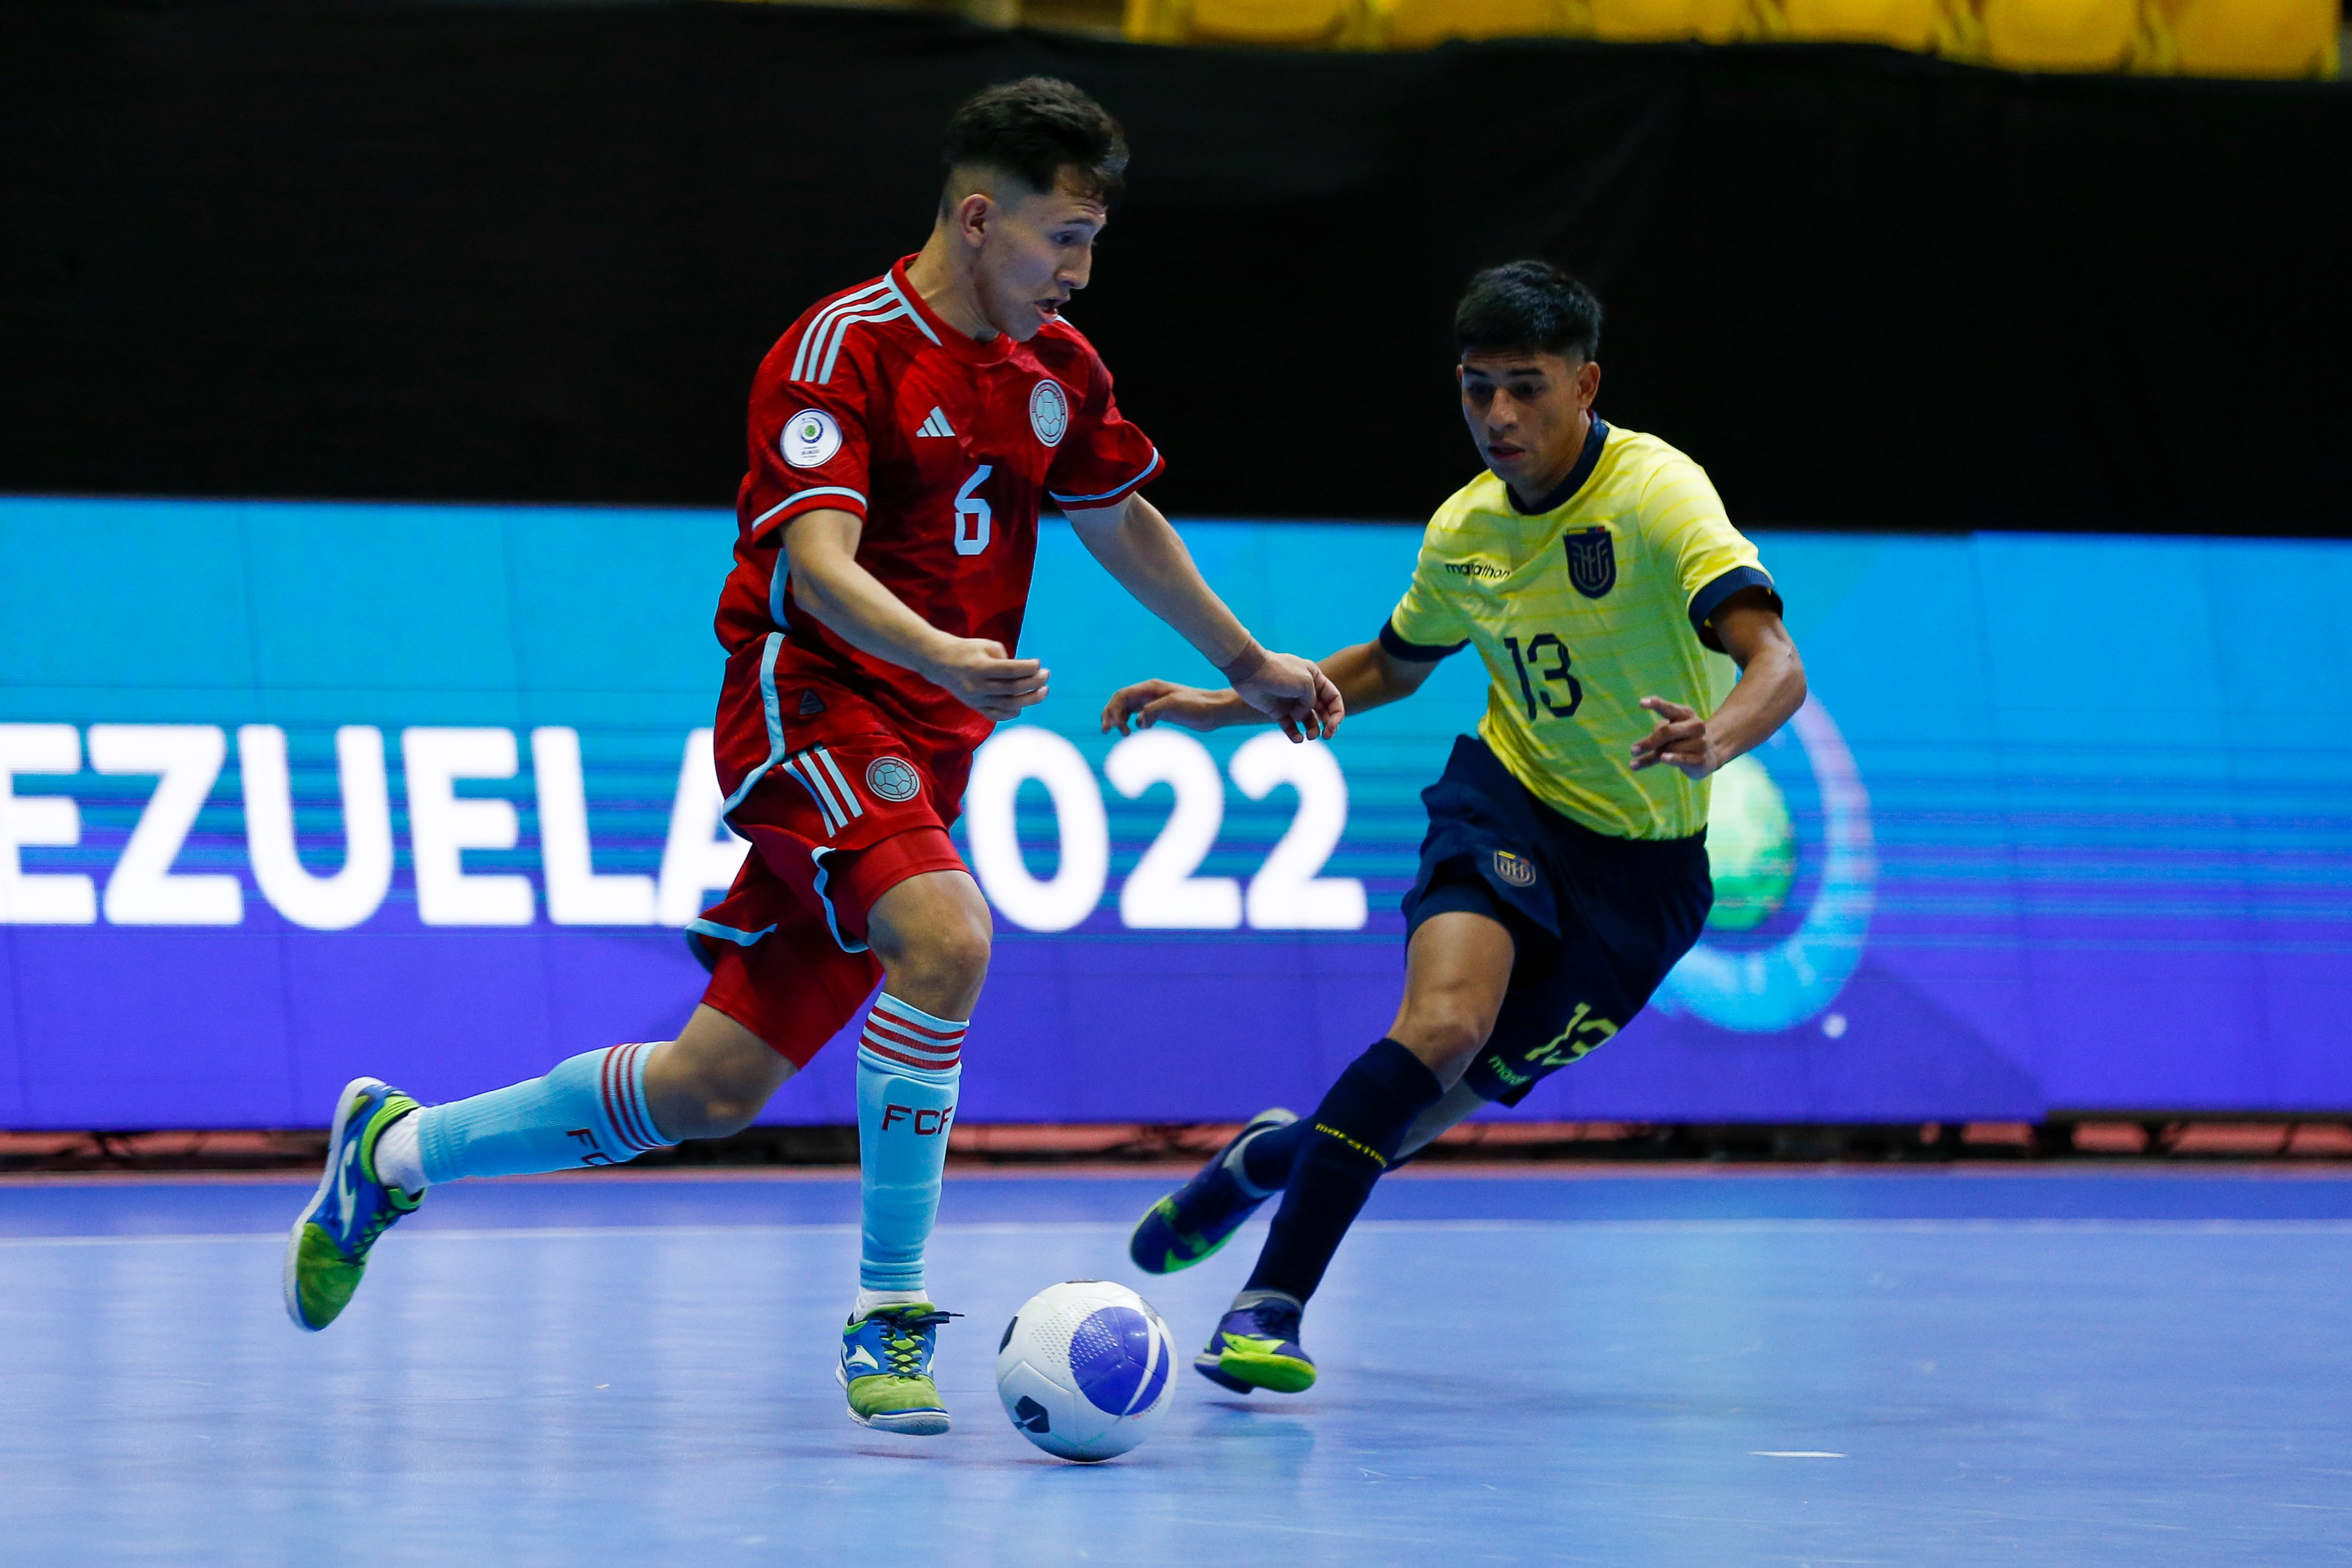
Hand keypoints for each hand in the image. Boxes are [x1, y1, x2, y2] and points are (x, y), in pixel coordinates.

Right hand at [923, 636, 1047, 720]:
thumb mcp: (985, 645)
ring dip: (1030, 699)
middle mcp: (977, 686)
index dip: (1028, 668)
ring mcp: (976, 699)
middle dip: (1034, 683)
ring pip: (1008, 705)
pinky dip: (1012, 713)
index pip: (1010, 670)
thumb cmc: (967, 650)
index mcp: (979, 667)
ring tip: (1043, 691)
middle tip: (1046, 675)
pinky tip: (1022, 705)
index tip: (1038, 663)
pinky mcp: (974, 707)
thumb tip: (1024, 673)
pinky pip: (996, 715)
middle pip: (1012, 689)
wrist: (940, 662)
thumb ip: (1005, 658)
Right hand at [1100, 679, 1241, 734]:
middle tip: (1107, 731)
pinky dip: (1131, 724)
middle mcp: (1149, 694)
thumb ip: (1154, 711)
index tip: (1111, 728)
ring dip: (1120, 721)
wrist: (1214, 711)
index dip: (1112, 710)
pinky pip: (1137, 716)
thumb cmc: (1196, 705)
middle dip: (1111, 715)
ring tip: (1124, 735)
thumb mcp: (1174, 706)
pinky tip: (1133, 733)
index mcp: (1150, 688)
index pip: (1122, 696)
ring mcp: (1153, 703)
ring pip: (1127, 709)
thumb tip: (1139, 723)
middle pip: (1120, 702)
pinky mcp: (1159, 713)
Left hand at [1229, 651, 1343, 742]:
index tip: (1333, 725)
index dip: (1337, 713)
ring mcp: (1291, 701)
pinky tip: (1298, 739)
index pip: (1333, 697)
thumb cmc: (1279, 673)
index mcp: (1315, 677)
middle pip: (1323, 711)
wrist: (1250, 671)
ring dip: (1312, 730)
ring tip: (1310, 737)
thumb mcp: (1305, 683)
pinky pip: (1290, 726)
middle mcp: (1305, 690)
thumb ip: (1312, 701)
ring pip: (1307, 720)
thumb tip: (1303, 715)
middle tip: (1327, 736)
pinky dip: (1295, 734)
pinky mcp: (1277, 711)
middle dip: (1328, 724)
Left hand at [1630, 696, 1723, 778]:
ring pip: (1671, 748)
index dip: (1656, 704)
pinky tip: (1664, 758)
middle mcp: (1695, 725)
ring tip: (1660, 757)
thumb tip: (1633, 759)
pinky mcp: (1701, 758)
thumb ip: (1652, 743)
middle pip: (1666, 731)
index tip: (1641, 703)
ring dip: (1660, 754)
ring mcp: (1700, 742)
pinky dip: (1672, 758)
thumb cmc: (1682, 741)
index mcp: (1685, 714)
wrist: (1710, 755)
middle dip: (1649, 741)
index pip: (1670, 708)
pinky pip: (1682, 758)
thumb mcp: (1666, 738)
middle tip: (1633, 750)